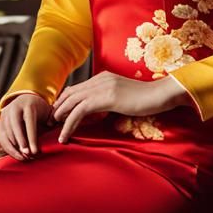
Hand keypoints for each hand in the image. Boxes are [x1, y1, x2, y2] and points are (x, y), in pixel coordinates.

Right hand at [0, 93, 53, 160]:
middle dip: (21, 143)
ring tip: (24, 158)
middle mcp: (14, 108)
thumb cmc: (39, 109)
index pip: (29, 123)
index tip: (35, 152)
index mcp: (27, 105)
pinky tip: (17, 155)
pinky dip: (8, 149)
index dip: (32, 138)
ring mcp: (5, 115)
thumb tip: (50, 125)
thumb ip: (50, 119)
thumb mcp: (46, 111)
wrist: (25, 100)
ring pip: (6, 134)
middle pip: (15, 128)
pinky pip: (1, 138)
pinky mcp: (0, 123)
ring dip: (14, 148)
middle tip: (28, 155)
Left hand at [51, 72, 191, 144]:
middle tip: (51, 122)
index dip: (65, 101)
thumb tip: (99, 111)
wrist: (162, 95)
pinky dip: (70, 123)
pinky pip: (81, 111)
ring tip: (54, 130)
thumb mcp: (124, 97)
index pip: (77, 88)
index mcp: (103, 77)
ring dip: (61, 116)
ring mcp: (103, 87)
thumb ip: (109, 100)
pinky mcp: (106, 98)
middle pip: (71, 93)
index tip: (58, 114)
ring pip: (73, 102)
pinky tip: (66, 135)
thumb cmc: (147, 99)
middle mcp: (100, 79)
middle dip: (58, 108)